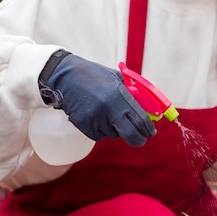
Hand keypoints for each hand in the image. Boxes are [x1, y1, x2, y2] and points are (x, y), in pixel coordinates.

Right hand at [39, 50, 155, 145]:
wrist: (65, 76)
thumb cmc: (94, 76)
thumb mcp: (116, 79)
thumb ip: (132, 94)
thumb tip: (147, 110)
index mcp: (120, 95)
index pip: (141, 119)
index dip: (148, 129)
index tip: (151, 132)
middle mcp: (109, 108)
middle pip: (131, 135)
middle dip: (138, 139)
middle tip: (140, 139)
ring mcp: (96, 118)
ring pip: (114, 135)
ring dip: (114, 129)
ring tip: (105, 113)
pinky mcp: (84, 125)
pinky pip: (99, 135)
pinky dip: (100, 130)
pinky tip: (95, 116)